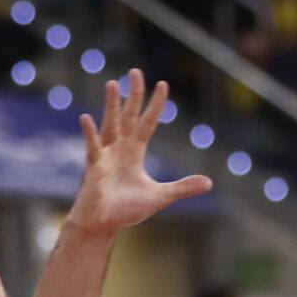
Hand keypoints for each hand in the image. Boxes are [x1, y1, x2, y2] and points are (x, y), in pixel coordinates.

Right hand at [68, 71, 211, 235]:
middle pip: (128, 115)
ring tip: (113, 84)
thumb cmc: (125, 210)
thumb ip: (182, 188)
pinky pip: (92, 147)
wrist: (102, 225)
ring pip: (110, 124)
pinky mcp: (94, 168)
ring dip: (112, 105)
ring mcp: (105, 155)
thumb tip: (209, 183)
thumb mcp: (159, 196)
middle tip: (135, 72)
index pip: (148, 122)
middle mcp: (119, 148)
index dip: (155, 105)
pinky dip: (90, 133)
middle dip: (133, 95)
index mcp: (134, 151)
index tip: (163, 84)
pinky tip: (87, 118)